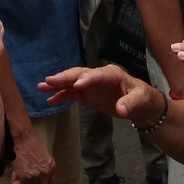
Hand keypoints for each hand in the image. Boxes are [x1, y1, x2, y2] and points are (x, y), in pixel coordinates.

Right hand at [9, 126, 55, 183]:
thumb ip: (45, 169)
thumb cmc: (32, 144)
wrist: (23, 138)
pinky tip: (15, 175)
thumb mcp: (45, 157)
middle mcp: (45, 174)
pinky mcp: (24, 177)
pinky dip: (16, 183)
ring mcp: (35, 176)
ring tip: (20, 175)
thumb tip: (40, 181)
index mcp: (52, 168)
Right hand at [39, 65, 161, 127]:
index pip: (97, 74)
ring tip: (41, 87)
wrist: (139, 104)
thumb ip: (130, 103)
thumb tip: (121, 110)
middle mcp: (98, 77)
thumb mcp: (140, 99)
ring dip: (57, 85)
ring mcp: (91, 85)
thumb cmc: (142, 97)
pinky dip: (61, 96)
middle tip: (49, 81)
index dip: (86, 79)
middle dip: (64, 78)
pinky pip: (72, 94)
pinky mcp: (87, 94)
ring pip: (71, 83)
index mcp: (112, 74)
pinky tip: (50, 100)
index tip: (76, 85)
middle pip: (79, 74)